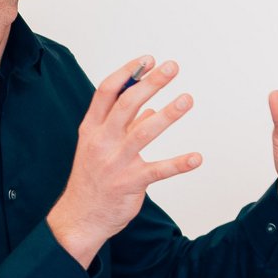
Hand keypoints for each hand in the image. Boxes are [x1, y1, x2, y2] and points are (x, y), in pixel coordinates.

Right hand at [49, 56, 202, 265]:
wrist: (80, 217)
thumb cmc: (93, 179)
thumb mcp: (100, 147)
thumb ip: (125, 126)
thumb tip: (148, 108)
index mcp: (92, 128)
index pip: (106, 92)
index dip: (128, 73)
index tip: (148, 59)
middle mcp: (102, 141)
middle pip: (126, 104)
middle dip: (150, 83)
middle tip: (172, 67)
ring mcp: (115, 162)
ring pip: (143, 132)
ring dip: (167, 114)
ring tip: (187, 99)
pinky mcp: (130, 183)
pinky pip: (158, 171)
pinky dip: (178, 164)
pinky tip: (196, 158)